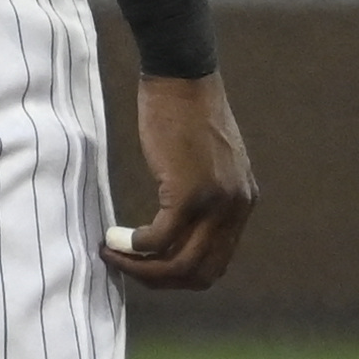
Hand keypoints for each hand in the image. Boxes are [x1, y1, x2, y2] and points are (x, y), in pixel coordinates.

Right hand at [107, 74, 260, 291]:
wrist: (183, 77)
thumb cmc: (186, 114)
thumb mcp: (209, 162)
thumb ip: (205, 197)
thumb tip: (179, 230)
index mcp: (243, 203)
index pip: (217, 263)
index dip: (180, 276)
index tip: (149, 268)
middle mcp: (236, 208)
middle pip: (200, 272)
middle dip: (159, 280)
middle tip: (128, 268)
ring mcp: (215, 202)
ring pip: (179, 263)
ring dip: (142, 269)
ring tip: (115, 254)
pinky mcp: (189, 192)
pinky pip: (159, 238)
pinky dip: (134, 247)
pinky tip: (116, 237)